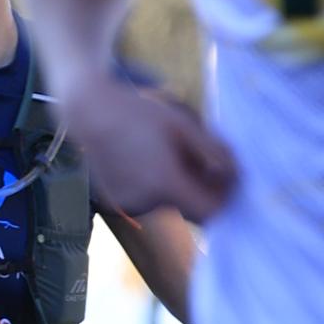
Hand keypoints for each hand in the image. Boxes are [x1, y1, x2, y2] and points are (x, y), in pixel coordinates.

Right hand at [64, 76, 238, 220]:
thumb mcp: (182, 124)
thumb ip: (212, 151)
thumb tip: (236, 173)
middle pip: (190, 210)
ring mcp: (129, 204)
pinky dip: (154, 188)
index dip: (224, 200)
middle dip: (202, 191)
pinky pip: (147, 201)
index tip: (228, 181)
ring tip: (167, 156)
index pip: (210, 212)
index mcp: (166, 183)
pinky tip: (144, 162)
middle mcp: (147, 202)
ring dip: (177, 188)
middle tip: (202, 164)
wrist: (88, 111)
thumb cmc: (138, 113)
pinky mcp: (116, 203)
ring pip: (168, 205)